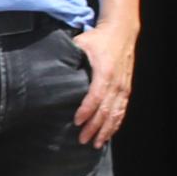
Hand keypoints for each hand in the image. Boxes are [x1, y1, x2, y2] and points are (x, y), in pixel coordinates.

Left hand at [70, 22, 137, 144]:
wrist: (121, 32)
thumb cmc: (98, 38)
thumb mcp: (81, 43)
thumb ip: (69, 56)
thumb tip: (50, 69)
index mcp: (105, 71)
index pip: (96, 96)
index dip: (87, 110)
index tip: (77, 121)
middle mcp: (117, 82)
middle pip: (106, 110)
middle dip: (94, 127)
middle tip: (82, 139)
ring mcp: (123, 87)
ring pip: (116, 114)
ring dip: (106, 130)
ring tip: (95, 143)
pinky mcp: (126, 89)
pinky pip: (122, 110)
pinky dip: (115, 124)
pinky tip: (108, 134)